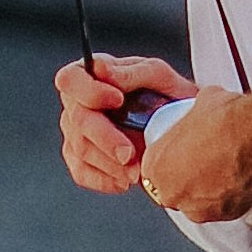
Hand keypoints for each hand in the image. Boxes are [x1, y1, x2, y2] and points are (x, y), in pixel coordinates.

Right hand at [56, 53, 189, 193]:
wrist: (181, 128)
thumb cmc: (167, 95)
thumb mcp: (158, 76)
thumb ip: (131, 72)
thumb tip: (101, 69)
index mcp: (90, 76)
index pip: (70, 79)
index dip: (89, 91)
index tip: (118, 99)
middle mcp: (77, 103)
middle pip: (77, 119)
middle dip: (104, 138)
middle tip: (129, 153)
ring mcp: (76, 132)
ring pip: (80, 149)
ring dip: (109, 164)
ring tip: (136, 171)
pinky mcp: (81, 160)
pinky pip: (82, 173)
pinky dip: (103, 180)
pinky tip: (123, 181)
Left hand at [139, 84, 251, 223]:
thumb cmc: (226, 122)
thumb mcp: (199, 106)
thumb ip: (192, 119)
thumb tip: (203, 112)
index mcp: (157, 167)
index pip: (153, 170)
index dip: (170, 161)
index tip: (182, 155)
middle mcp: (174, 193)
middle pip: (174, 190)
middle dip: (187, 179)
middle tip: (204, 161)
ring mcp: (200, 208)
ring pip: (198, 202)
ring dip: (207, 189)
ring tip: (223, 168)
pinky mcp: (226, 215)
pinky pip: (223, 207)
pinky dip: (229, 196)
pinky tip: (237, 176)